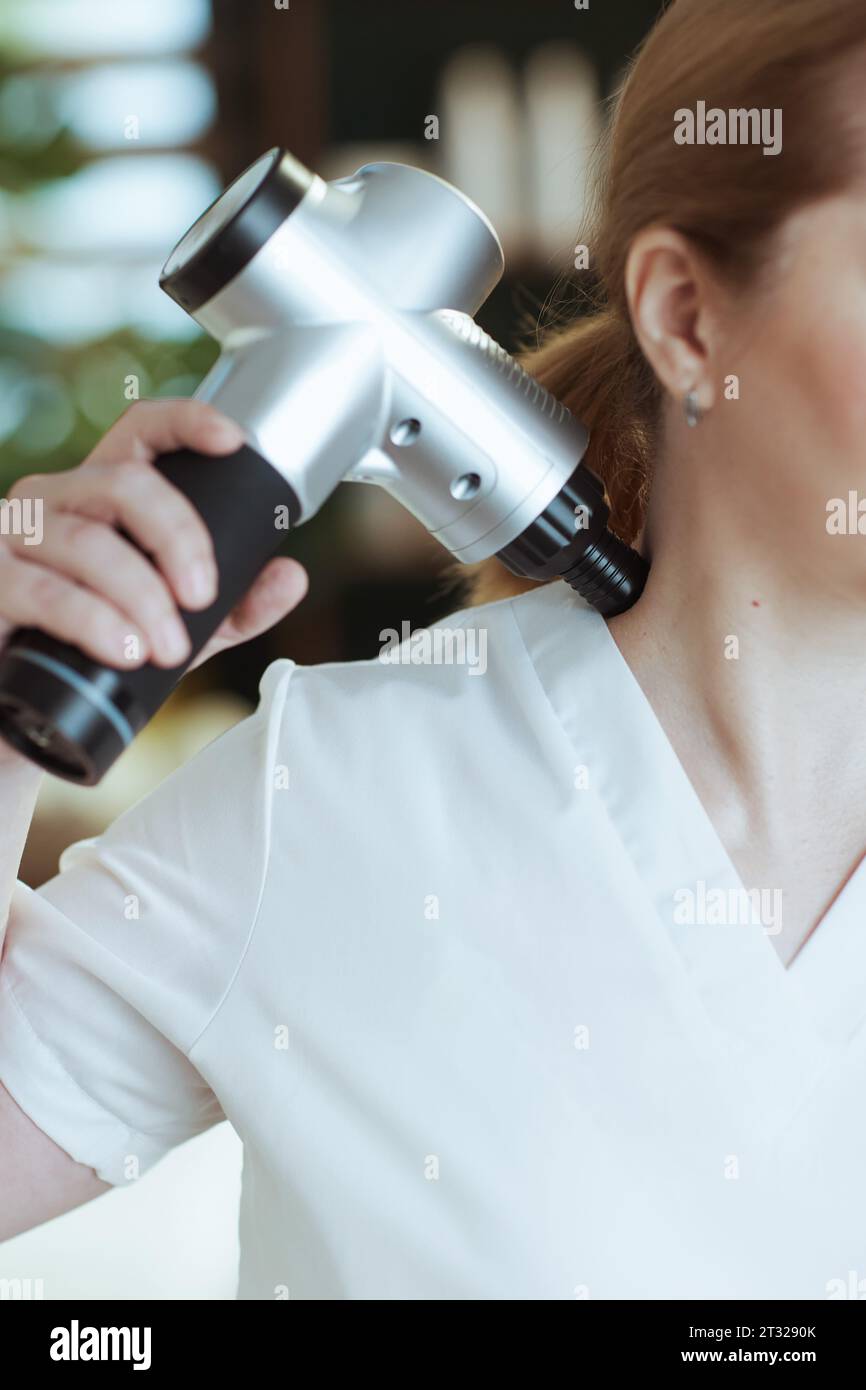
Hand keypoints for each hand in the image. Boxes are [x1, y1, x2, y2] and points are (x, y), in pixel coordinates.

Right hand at [0, 399, 307, 673]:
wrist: (22, 708)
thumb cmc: (96, 651)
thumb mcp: (178, 628)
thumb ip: (236, 605)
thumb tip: (291, 576)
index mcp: (100, 495)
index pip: (140, 434)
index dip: (186, 422)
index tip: (232, 441)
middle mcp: (54, 500)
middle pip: (125, 484)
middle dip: (179, 537)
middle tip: (204, 597)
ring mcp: (13, 536)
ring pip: (86, 541)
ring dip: (141, 596)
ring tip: (169, 650)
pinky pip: (42, 590)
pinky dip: (92, 620)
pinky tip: (123, 650)